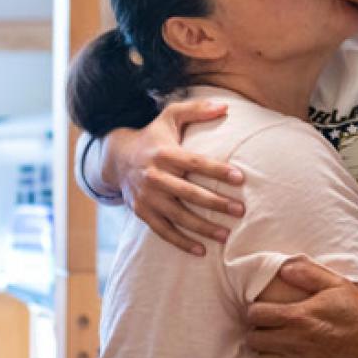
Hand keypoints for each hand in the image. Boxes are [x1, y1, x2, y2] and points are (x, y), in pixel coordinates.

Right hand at [107, 100, 243, 255]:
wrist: (117, 158)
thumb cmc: (154, 136)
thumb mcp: (171, 116)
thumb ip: (197, 109)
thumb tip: (226, 106)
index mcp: (164, 153)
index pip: (195, 163)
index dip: (217, 171)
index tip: (240, 178)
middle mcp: (154, 176)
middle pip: (189, 193)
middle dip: (215, 203)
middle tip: (240, 211)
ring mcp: (147, 197)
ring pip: (178, 216)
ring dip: (203, 227)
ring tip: (226, 234)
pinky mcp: (142, 212)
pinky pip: (163, 231)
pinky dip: (182, 242)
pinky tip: (202, 251)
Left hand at [247, 258, 357, 357]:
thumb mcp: (339, 285)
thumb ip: (309, 273)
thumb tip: (285, 268)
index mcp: (297, 317)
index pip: (255, 314)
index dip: (256, 309)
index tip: (264, 309)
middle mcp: (293, 343)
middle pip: (254, 339)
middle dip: (258, 330)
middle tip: (270, 326)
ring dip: (267, 351)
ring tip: (279, 344)